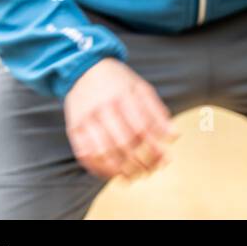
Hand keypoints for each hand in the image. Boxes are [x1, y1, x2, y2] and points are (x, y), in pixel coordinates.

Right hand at [64, 58, 178, 180]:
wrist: (84, 68)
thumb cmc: (118, 81)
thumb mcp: (141, 88)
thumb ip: (157, 112)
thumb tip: (173, 137)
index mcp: (124, 96)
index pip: (142, 127)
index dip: (155, 147)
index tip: (165, 159)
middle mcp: (104, 108)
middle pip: (123, 142)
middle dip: (139, 162)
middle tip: (151, 171)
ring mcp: (86, 119)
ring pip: (103, 152)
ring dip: (120, 170)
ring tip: (133, 177)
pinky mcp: (73, 128)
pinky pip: (84, 154)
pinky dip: (98, 168)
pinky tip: (111, 174)